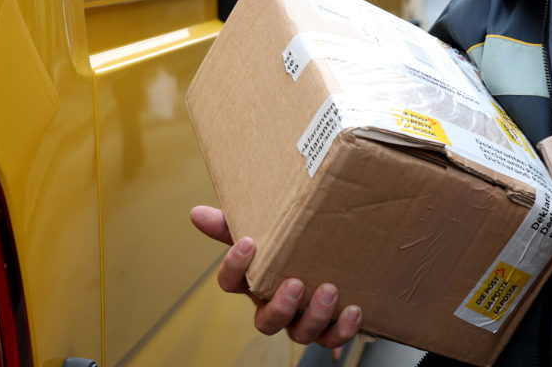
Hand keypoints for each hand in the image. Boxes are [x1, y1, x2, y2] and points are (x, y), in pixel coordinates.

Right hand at [189, 205, 361, 347]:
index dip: (234, 267)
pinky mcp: (331, 326)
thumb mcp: (269, 229)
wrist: (342, 253)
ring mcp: (302, 319)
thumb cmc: (295, 244)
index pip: (231, 283)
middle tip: (294, 284)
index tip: (248, 243)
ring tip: (329, 290)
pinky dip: (343, 329)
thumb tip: (197, 213)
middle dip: (280, 307)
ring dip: (314, 316)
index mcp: (257, 281)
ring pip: (300, 334)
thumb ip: (236, 222)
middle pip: (266, 322)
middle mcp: (276, 305)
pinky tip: (353, 310)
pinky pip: (332, 338)